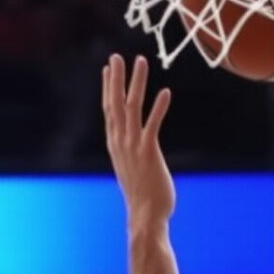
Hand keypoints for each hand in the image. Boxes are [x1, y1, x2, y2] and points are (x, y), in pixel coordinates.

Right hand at [102, 55, 174, 222]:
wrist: (144, 216)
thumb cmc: (141, 196)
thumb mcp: (130, 169)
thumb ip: (129, 154)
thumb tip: (132, 148)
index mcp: (115, 144)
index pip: (109, 110)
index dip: (108, 88)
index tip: (108, 68)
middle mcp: (120, 142)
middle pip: (115, 103)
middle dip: (116, 78)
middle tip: (116, 56)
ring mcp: (133, 147)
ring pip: (131, 107)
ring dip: (136, 83)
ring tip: (140, 62)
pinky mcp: (148, 153)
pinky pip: (152, 125)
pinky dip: (158, 108)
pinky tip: (166, 92)